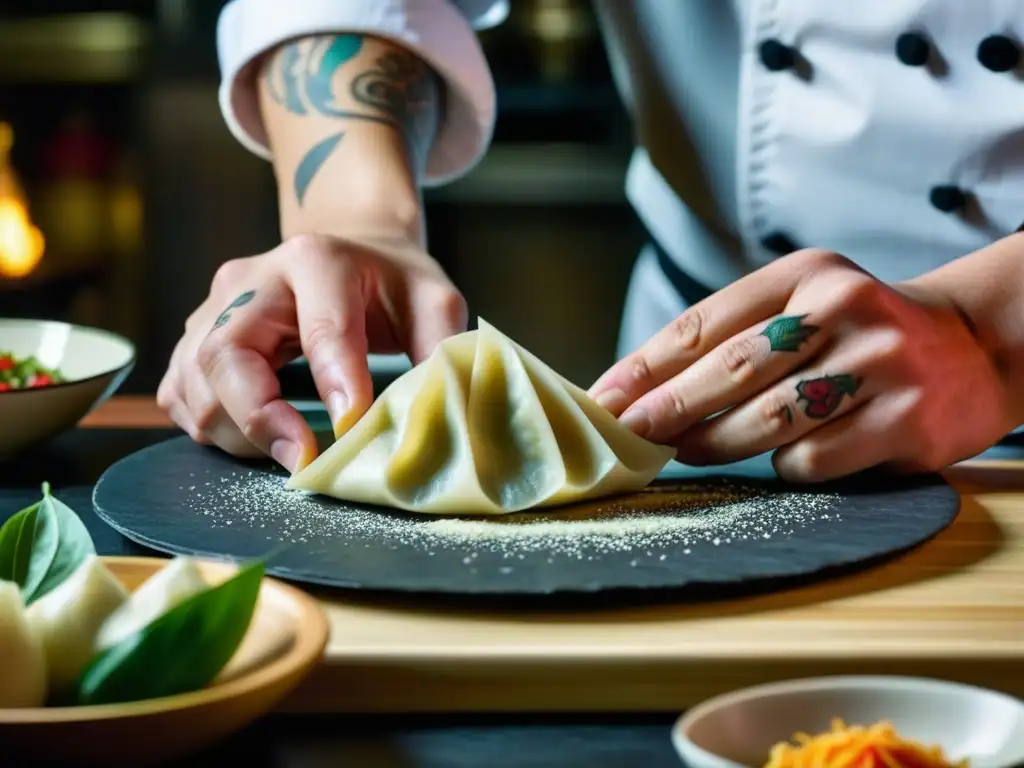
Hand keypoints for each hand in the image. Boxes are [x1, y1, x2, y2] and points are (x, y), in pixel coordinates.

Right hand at [157, 233, 466, 471]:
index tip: (352, 428)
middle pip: (224, 354)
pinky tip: (257, 439)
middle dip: (258, 418)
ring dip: (238, 433)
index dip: (336, 381)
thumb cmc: (389, 284)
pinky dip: (213, 429)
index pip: (322, 327)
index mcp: (316, 260)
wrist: (344, 255)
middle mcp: (251, 280)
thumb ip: (442, 349)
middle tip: (304, 461)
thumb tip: (440, 414)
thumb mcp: (433, 300)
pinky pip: (180, 397)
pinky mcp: (193, 340)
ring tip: (291, 452)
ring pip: (194, 383)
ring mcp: (211, 308)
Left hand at [589, 249, 1015, 481]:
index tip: (603, 399)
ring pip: (766, 420)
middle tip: (625, 435)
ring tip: (684, 450)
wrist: (971, 347)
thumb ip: (734, 336)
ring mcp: (878, 366)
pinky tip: (779, 459)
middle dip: (666, 408)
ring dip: (712, 443)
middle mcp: (843, 310)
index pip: (706, 323)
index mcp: (805, 274)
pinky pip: (813, 459)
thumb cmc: (858, 333)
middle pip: (731, 370)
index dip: (645, 365)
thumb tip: (642, 388)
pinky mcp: (904, 422)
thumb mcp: (803, 305)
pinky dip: (783, 466)